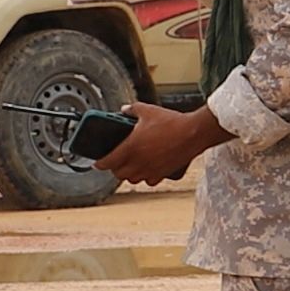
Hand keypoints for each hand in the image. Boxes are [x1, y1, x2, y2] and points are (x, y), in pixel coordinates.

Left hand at [104, 106, 224, 182]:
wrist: (193, 133)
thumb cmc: (171, 122)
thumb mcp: (148, 110)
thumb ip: (132, 110)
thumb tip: (124, 110)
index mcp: (131, 147)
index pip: (108, 162)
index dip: (99, 164)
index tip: (96, 163)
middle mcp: (139, 161)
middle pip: (119, 174)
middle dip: (114, 169)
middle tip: (115, 162)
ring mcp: (151, 169)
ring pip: (133, 179)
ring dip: (128, 174)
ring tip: (130, 166)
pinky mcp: (163, 173)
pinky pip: (149, 181)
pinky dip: (145, 177)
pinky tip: (147, 170)